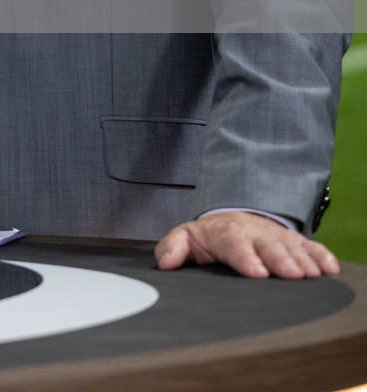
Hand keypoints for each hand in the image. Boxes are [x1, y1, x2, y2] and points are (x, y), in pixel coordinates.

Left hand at [154, 210, 339, 278]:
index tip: (257, 273)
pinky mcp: (293, 241)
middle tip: (292, 275)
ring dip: (303, 260)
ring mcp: (275, 236)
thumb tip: (165, 263)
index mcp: (225, 233)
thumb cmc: (208, 237)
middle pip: (268, 246)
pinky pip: (310, 246)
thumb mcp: (185, 237)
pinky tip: (330, 269)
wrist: (230, 220)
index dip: (246, 258)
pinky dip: (321, 256)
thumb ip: (172, 248)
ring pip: (291, 247)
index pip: (234, 244)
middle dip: (280, 260)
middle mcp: (253, 232)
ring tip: (311, 275)